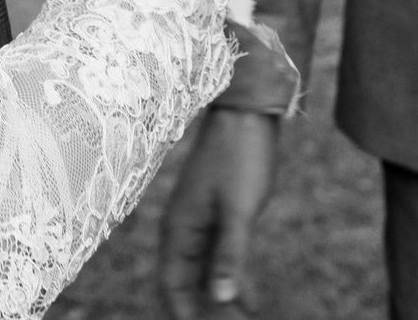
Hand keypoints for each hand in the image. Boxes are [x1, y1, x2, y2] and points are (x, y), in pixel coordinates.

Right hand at [157, 108, 279, 318]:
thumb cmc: (238, 159)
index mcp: (178, 229)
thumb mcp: (237, 211)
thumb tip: (220, 298)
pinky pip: (216, 260)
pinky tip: (247, 298)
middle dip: (203, 311)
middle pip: (185, 285)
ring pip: (202, 275)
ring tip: (242, 318)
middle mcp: (183, 230)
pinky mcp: (217, 218)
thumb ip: (229, 256)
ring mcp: (199, 224)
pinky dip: (228, 281)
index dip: (182, 314)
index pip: (170, 285)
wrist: (246, 117)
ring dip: (217, 299)